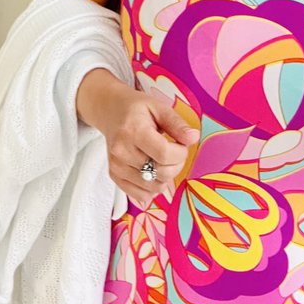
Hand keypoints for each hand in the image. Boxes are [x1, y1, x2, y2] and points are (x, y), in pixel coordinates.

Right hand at [76, 68, 197, 209]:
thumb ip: (177, 124)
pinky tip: (153, 172)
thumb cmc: (135, 108)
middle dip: (176, 165)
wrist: (110, 110)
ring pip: (154, 187)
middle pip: (161, 173)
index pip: (164, 154)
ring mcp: (116, 166)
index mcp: (133, 130)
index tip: (181, 145)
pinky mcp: (114, 176)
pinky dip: (152, 187)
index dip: (181, 153)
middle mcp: (121, 150)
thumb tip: (193, 138)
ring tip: (161, 160)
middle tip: (173, 152)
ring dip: (165, 177)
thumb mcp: (158, 107)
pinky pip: (141, 195)